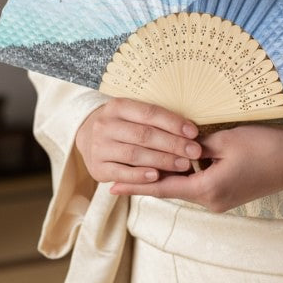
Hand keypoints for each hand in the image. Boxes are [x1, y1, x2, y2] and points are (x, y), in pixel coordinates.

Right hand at [76, 98, 200, 184]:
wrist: (88, 137)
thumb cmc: (123, 125)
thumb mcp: (133, 114)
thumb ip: (156, 120)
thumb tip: (190, 130)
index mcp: (118, 106)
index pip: (149, 113)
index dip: (173, 123)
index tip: (193, 132)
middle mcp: (105, 125)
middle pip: (144, 135)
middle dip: (173, 144)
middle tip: (194, 152)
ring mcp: (99, 147)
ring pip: (134, 154)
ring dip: (162, 160)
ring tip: (183, 165)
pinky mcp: (97, 168)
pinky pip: (122, 173)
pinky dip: (140, 175)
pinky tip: (157, 176)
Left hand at [110, 124, 282, 211]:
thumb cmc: (264, 147)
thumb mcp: (226, 140)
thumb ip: (196, 145)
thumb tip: (176, 146)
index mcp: (207, 189)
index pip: (162, 189)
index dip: (135, 186)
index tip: (111, 186)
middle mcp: (211, 201)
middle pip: (172, 189)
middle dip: (147, 179)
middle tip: (118, 173)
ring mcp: (221, 201)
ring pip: (186, 186)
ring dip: (168, 175)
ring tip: (142, 164)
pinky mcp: (229, 195)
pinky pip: (200, 185)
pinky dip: (186, 174)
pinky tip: (177, 162)